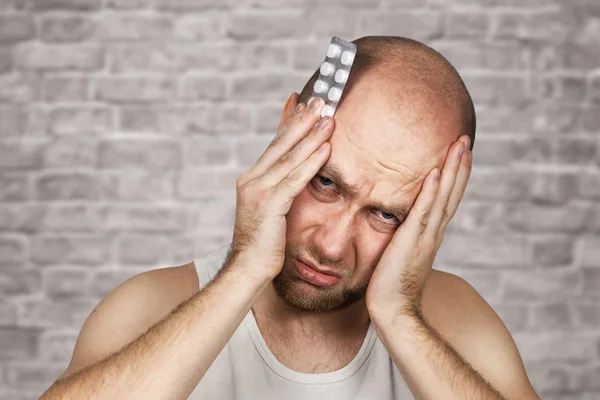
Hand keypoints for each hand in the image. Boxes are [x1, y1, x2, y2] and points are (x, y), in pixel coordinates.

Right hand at [227, 93, 334, 281]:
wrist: (248, 268)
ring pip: (289, 157)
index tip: (301, 100)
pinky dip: (311, 163)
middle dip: (302, 120)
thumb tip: (296, 173)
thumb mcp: (271, 209)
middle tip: (321, 99)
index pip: (274, 144)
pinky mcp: (269, 205)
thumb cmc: (263, 242)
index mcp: (252, 178)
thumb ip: (280, 187)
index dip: (288, 121)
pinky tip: (325, 149)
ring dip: (311, 136)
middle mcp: (252, 179)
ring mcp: (258, 191)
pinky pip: (294, 179)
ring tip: (329, 118)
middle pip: (281, 144)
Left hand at [365, 135, 471, 321]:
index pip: (447, 198)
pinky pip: (423, 212)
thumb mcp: (402, 251)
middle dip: (459, 165)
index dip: (455, 175)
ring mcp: (426, 236)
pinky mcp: (412, 241)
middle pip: (452, 192)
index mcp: (431, 232)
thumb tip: (401, 224)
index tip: (459, 152)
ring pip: (444, 197)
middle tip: (465, 138)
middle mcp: (434, 231)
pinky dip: (431, 192)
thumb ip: (406, 235)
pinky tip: (436, 172)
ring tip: (459, 145)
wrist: (393, 309)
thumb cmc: (392, 283)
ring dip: (452, 170)